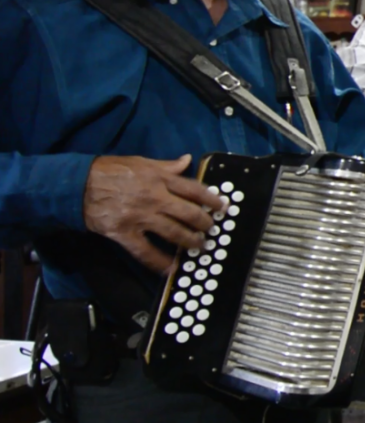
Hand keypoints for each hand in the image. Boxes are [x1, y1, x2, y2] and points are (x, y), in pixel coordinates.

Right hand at [83, 154, 224, 273]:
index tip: (222, 207)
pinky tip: (171, 268)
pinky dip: (160, 262)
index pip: (194, 190)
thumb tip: (186, 160)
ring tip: (200, 246)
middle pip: (188, 214)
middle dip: (204, 224)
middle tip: (211, 230)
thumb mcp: (141, 162)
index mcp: (160, 179)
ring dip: (190, 242)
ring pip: (173, 233)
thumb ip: (166, 165)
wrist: (78, 184)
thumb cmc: (111, 170)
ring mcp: (140, 217)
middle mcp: (154, 198)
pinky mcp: (124, 233)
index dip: (211, 199)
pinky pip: (146, 252)